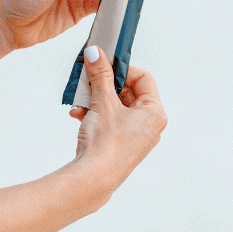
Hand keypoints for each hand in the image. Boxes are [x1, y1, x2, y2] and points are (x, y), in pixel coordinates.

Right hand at [71, 46, 167, 193]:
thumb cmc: (106, 143)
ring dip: (96, 101)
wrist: (94, 178)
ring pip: (116, 107)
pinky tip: (78, 115)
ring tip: (80, 101)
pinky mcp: (122, 145)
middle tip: (89, 80)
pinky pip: (111, 122)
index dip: (123, 69)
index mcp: (155, 112)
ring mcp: (136, 137)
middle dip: (104, 86)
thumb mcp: (102, 102)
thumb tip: (95, 53)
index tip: (104, 65)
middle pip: (128, 92)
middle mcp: (150, 125)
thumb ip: (100, 75)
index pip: (143, 78)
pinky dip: (95, 115)